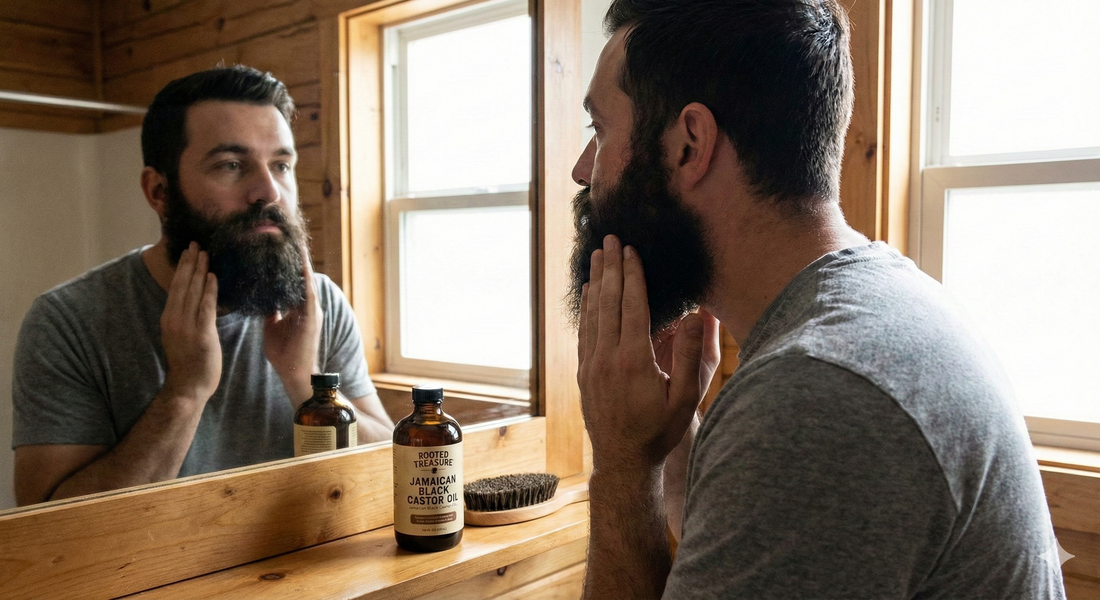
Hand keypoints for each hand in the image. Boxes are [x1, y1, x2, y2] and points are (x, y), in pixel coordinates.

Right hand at [160, 242, 220, 402]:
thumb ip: (185, 316)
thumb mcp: (180, 334)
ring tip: (205, 254)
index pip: (175, 287)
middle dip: (190, 263)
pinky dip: (210, 290)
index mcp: (168, 318)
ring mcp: (187, 326)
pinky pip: (206, 307)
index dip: (182, 268)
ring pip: (193, 292)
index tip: (188, 252)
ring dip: (200, 271)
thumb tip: (194, 297)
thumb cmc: (188, 361)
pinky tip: (214, 277)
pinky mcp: (202, 334)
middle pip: (182, 285)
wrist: (188, 385)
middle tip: (196, 244)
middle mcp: (174, 319)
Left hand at [264, 244, 321, 403]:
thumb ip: (271, 311)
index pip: (293, 279)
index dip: (289, 262)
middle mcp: (308, 305)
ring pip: (306, 278)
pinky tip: (300, 260)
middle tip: (289, 232)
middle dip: (297, 255)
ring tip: (296, 239)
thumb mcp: (272, 327)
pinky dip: (304, 274)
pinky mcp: (310, 315)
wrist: (294, 374)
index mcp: (299, 307)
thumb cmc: (284, 354)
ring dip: (302, 260)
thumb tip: (262, 298)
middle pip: (302, 274)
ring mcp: (311, 309)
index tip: (281, 243)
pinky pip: (307, 290)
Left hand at [577, 235, 715, 471]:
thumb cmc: (660, 432)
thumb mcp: (685, 398)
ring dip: (595, 281)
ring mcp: (591, 365)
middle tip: (611, 239)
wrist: (623, 461)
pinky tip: (590, 292)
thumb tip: (699, 315)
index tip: (631, 250)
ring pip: (592, 314)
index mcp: (634, 360)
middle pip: (608, 302)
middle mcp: (607, 358)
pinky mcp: (584, 373)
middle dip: (610, 268)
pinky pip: (584, 331)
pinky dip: (587, 307)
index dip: (632, 276)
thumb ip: (693, 356)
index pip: (632, 306)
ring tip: (596, 255)